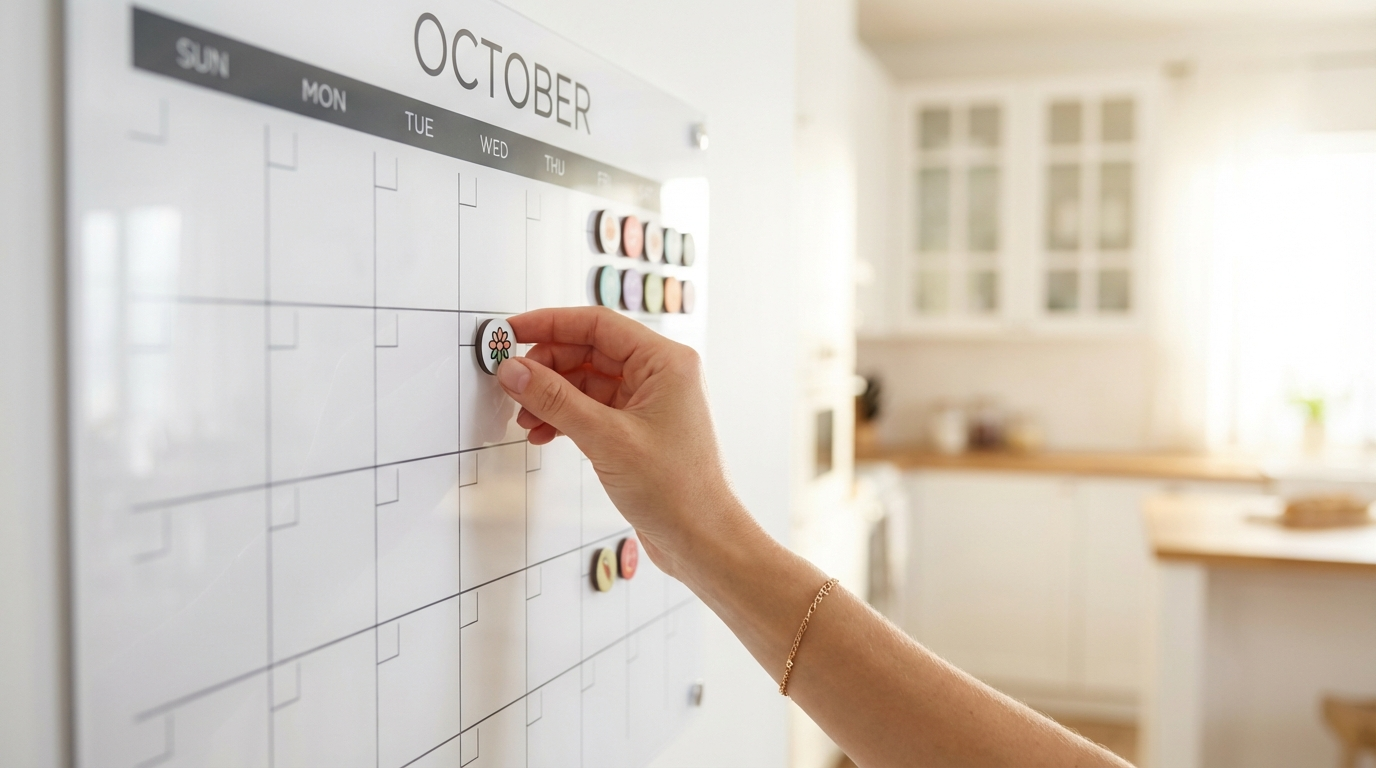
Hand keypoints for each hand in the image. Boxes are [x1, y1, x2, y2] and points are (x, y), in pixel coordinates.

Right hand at [496, 306, 753, 578]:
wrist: (700, 540)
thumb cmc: (676, 490)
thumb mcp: (606, 438)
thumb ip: (555, 400)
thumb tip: (514, 370)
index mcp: (665, 362)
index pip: (597, 325)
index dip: (550, 323)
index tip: (512, 331)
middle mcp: (659, 375)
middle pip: (589, 351)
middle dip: (547, 367)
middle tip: (512, 383)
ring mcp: (648, 403)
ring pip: (586, 382)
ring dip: (552, 396)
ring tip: (525, 419)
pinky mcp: (637, 430)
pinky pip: (592, 408)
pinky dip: (565, 417)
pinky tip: (543, 433)